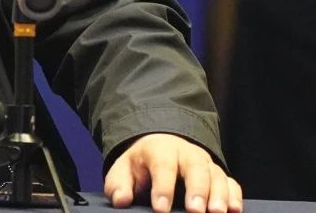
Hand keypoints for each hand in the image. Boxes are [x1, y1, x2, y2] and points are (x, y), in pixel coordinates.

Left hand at [105, 133, 241, 212]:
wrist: (161, 147)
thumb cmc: (143, 163)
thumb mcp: (124, 169)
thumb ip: (119, 184)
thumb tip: (120, 199)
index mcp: (160, 150)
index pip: (163, 166)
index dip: (163, 188)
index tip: (160, 209)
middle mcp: (186, 154)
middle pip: (195, 168)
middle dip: (197, 190)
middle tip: (196, 211)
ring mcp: (205, 164)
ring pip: (216, 175)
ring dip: (219, 195)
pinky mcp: (218, 175)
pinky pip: (231, 182)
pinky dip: (234, 195)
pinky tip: (235, 210)